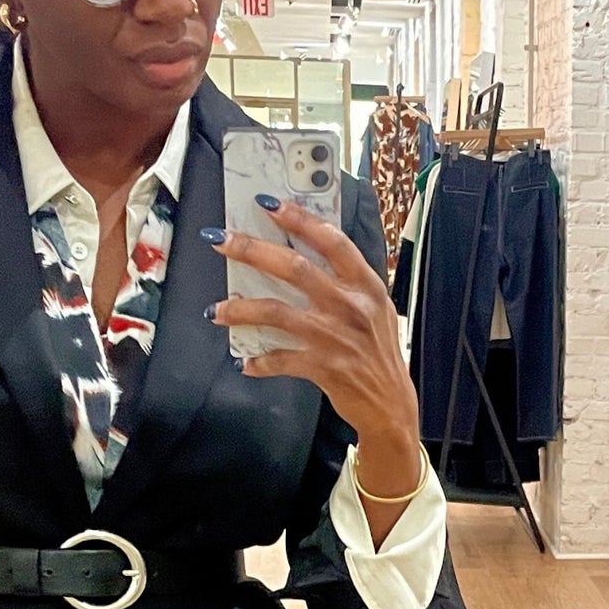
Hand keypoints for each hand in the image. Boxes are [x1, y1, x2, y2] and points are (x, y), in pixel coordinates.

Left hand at [206, 202, 423, 522]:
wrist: (391, 405)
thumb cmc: (377, 353)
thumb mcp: (374, 309)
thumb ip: (345, 283)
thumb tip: (299, 254)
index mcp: (367, 286)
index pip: (332, 241)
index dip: (299, 219)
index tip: (268, 203)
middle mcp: (352, 307)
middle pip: (295, 268)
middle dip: (252, 250)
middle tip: (221, 241)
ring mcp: (337, 337)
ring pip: (278, 312)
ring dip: (241, 309)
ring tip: (217, 311)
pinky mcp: (324, 367)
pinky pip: (281, 359)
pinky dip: (259, 361)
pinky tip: (245, 362)